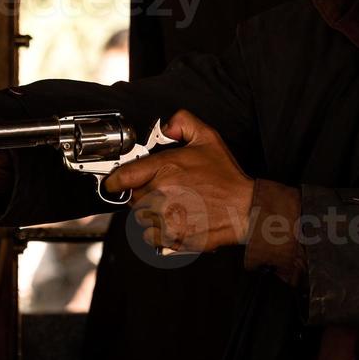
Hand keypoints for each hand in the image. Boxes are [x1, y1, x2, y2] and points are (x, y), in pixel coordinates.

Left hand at [103, 109, 254, 252]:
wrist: (244, 208)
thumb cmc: (227, 178)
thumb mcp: (208, 138)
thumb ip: (184, 122)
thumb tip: (167, 126)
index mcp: (166, 168)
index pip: (124, 176)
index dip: (115, 181)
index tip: (113, 184)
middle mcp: (161, 192)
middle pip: (133, 197)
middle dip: (144, 194)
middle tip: (165, 192)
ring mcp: (165, 216)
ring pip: (141, 217)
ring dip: (151, 213)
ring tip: (173, 207)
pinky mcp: (171, 236)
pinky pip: (150, 235)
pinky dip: (158, 232)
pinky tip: (175, 222)